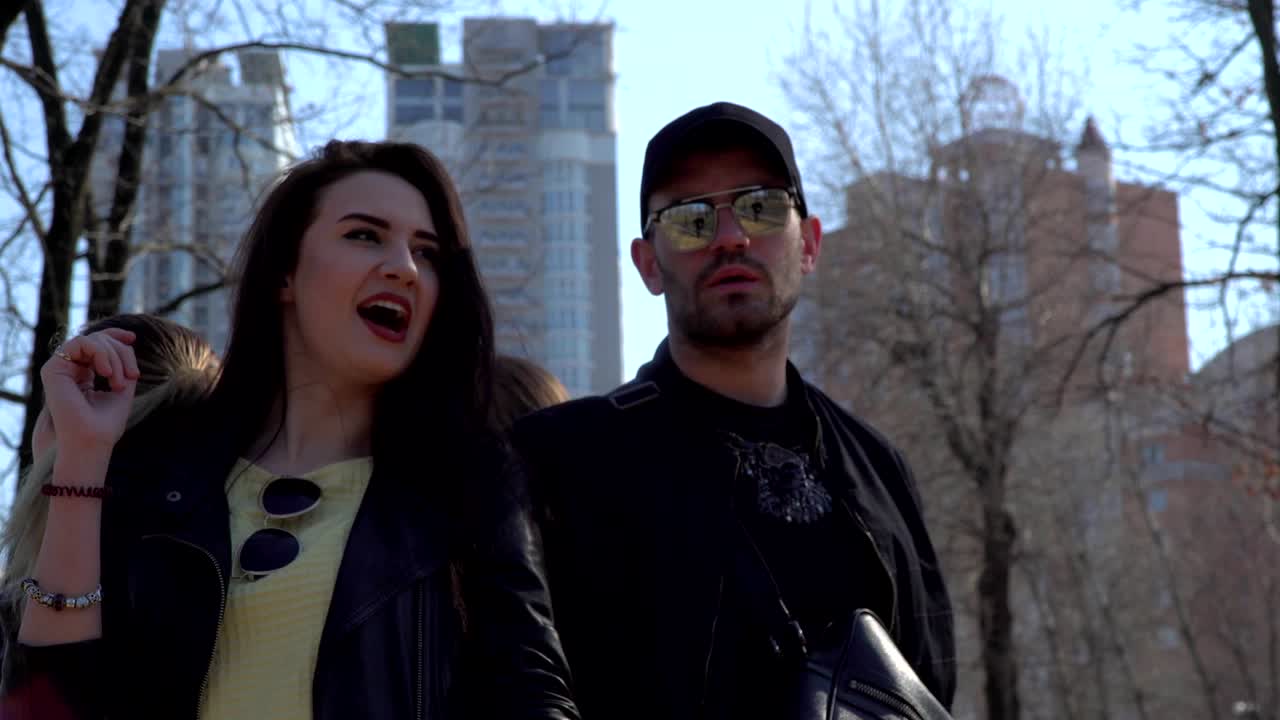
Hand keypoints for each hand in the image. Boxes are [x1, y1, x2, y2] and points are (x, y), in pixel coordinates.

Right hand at [40, 328, 140, 456]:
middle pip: (99, 340)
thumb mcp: (122, 389)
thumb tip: (128, 343)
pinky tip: (107, 372)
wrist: (89, 442)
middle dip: (121, 352)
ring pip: (91, 340)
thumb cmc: (105, 424)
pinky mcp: (53, 369)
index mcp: (85, 375)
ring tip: (117, 379)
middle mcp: (71, 370)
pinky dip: (100, 352)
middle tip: (132, 375)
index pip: (98, 346)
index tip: (133, 338)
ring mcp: (61, 369)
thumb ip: (122, 365)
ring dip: (113, 354)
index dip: (116, 336)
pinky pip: (80, 342)